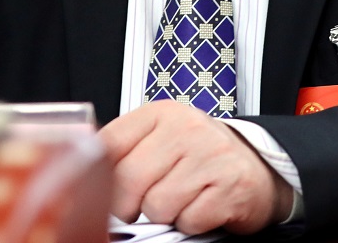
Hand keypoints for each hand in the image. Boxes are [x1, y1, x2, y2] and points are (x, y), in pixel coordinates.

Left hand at [99, 101, 292, 234]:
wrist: (256, 167)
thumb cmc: (199, 157)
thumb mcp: (161, 139)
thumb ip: (126, 149)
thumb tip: (80, 170)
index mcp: (161, 114)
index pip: (109, 144)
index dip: (101, 178)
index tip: (108, 191)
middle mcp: (186, 128)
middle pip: (129, 180)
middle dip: (130, 205)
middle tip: (142, 205)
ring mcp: (211, 155)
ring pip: (157, 206)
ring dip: (165, 215)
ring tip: (181, 200)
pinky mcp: (230, 186)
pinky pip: (188, 221)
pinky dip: (191, 224)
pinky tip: (201, 207)